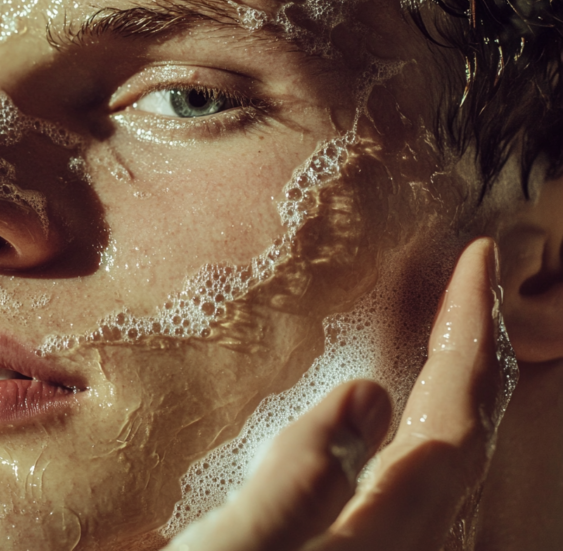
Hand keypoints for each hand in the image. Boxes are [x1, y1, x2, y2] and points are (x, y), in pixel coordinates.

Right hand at [165, 238, 512, 550]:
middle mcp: (403, 549)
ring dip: (461, 393)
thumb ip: (301, 481)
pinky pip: (418, 490)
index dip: (470, 334)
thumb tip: (369, 392)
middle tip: (477, 284)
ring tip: (457, 338)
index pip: (454, 417)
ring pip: (450, 468)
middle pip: (468, 440)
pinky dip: (428, 437)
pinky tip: (402, 432)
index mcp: (383, 534)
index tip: (479, 258)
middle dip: (479, 355)